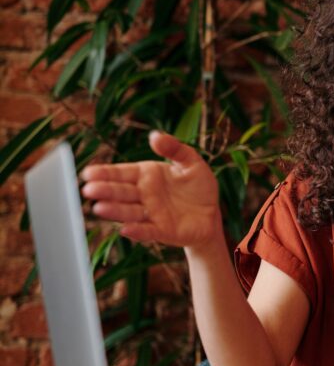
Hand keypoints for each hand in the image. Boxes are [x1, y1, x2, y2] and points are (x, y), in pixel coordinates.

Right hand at [81, 131, 220, 248]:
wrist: (212, 214)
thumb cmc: (198, 186)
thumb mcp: (192, 162)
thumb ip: (175, 149)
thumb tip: (154, 135)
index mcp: (148, 175)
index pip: (122, 173)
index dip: (105, 173)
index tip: (88, 172)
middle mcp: (144, 194)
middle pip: (121, 192)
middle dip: (105, 190)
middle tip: (88, 190)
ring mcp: (151, 213)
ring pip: (129, 211)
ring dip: (115, 210)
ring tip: (99, 208)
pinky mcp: (162, 230)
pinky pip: (148, 230)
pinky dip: (137, 231)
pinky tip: (126, 229)